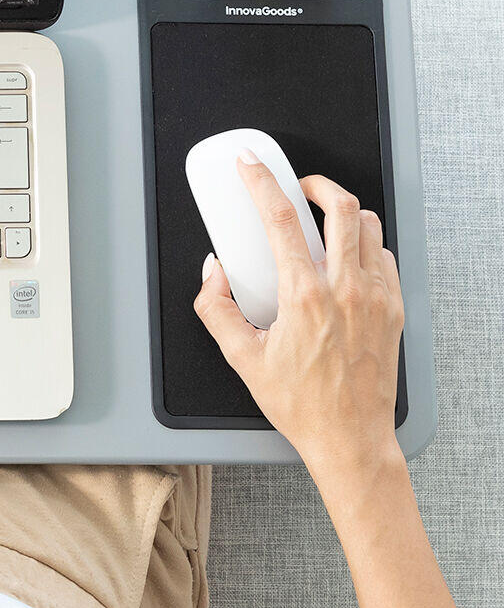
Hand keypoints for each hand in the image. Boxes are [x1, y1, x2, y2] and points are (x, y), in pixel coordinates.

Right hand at [193, 155, 404, 475]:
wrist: (351, 440)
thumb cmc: (303, 405)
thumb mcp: (242, 358)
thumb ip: (217, 309)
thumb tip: (214, 274)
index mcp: (304, 297)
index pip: (281, 219)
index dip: (262, 183)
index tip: (251, 166)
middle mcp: (345, 290)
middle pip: (341, 207)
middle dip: (317, 183)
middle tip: (299, 185)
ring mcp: (375, 298)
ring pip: (369, 226)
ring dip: (344, 212)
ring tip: (324, 219)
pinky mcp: (393, 310)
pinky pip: (384, 257)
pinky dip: (365, 244)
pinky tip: (346, 257)